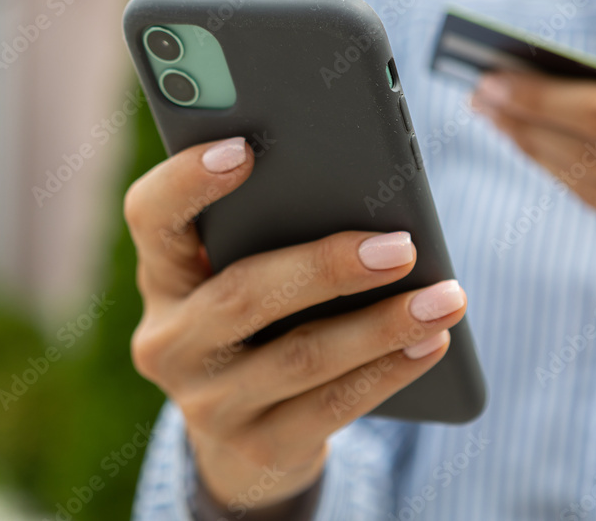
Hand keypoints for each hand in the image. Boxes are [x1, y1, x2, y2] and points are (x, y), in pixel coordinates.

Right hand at [123, 137, 466, 512]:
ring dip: (382, 326)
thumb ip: (275, 231)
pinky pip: (332, 406)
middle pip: (242, 295)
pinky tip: (432, 343)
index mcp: (164, 274)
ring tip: (445, 298)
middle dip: (328, 268)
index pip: (150, 216)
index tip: (244, 149)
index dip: (186, 182)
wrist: (245, 435)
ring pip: (300, 356)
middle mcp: (168, 340)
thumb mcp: (245, 272)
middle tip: (402, 247)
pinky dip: (390, 370)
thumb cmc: (261, 319)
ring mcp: (206, 403)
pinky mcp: (257, 447)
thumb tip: (370, 207)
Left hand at [471, 45, 595, 304]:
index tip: (496, 79)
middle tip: (483, 97)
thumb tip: (588, 70)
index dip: (544, 100)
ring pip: (594, 190)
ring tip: (504, 122)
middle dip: (528, 123)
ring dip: (541, 154)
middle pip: (592, 154)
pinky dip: (575, 183)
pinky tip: (547, 157)